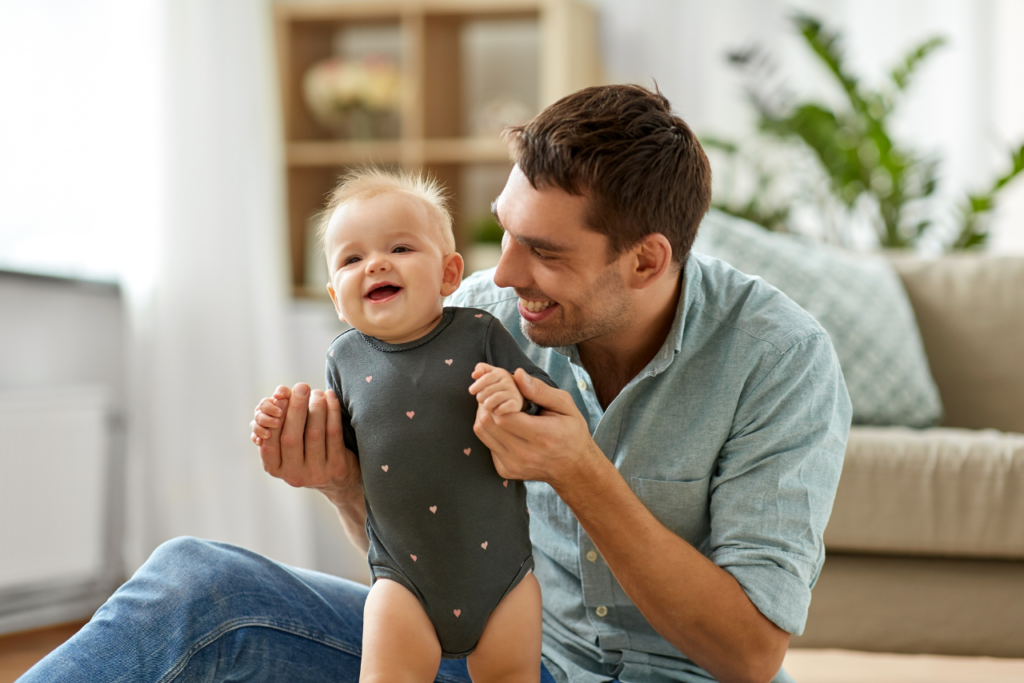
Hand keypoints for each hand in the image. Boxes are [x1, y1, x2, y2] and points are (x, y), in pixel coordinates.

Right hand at [250, 383, 361, 504]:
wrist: (338, 478)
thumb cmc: (308, 450)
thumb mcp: (290, 442)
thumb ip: (281, 418)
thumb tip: (282, 391)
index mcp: (275, 468)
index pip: (269, 442)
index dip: (274, 417)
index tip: (281, 396)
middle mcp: (293, 475)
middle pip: (291, 438)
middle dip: (296, 408)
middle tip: (301, 386)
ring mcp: (316, 473)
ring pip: (314, 433)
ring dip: (315, 407)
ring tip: (316, 392)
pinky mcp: (337, 467)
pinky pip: (333, 433)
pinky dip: (332, 411)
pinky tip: (331, 397)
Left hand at [468, 363, 523, 414]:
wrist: (513, 398)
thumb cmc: (496, 386)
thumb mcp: (489, 374)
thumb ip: (481, 369)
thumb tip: (474, 374)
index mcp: (500, 373)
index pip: (486, 378)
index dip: (477, 385)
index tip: (471, 391)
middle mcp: (508, 381)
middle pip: (487, 391)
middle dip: (480, 397)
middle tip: (482, 400)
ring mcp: (513, 392)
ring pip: (493, 400)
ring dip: (487, 405)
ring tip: (488, 406)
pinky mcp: (516, 403)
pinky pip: (501, 408)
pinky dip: (496, 411)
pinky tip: (496, 411)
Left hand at [472, 368, 600, 487]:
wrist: (574, 468)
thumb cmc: (572, 433)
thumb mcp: (565, 406)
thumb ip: (540, 390)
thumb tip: (517, 374)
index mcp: (542, 436)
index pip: (504, 415)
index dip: (498, 398)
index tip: (505, 390)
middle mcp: (525, 454)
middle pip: (488, 422)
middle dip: (488, 403)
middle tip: (497, 394)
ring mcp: (513, 465)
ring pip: (482, 432)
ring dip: (486, 414)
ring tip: (498, 406)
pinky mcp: (505, 470)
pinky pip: (486, 444)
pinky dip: (490, 430)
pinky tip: (504, 425)